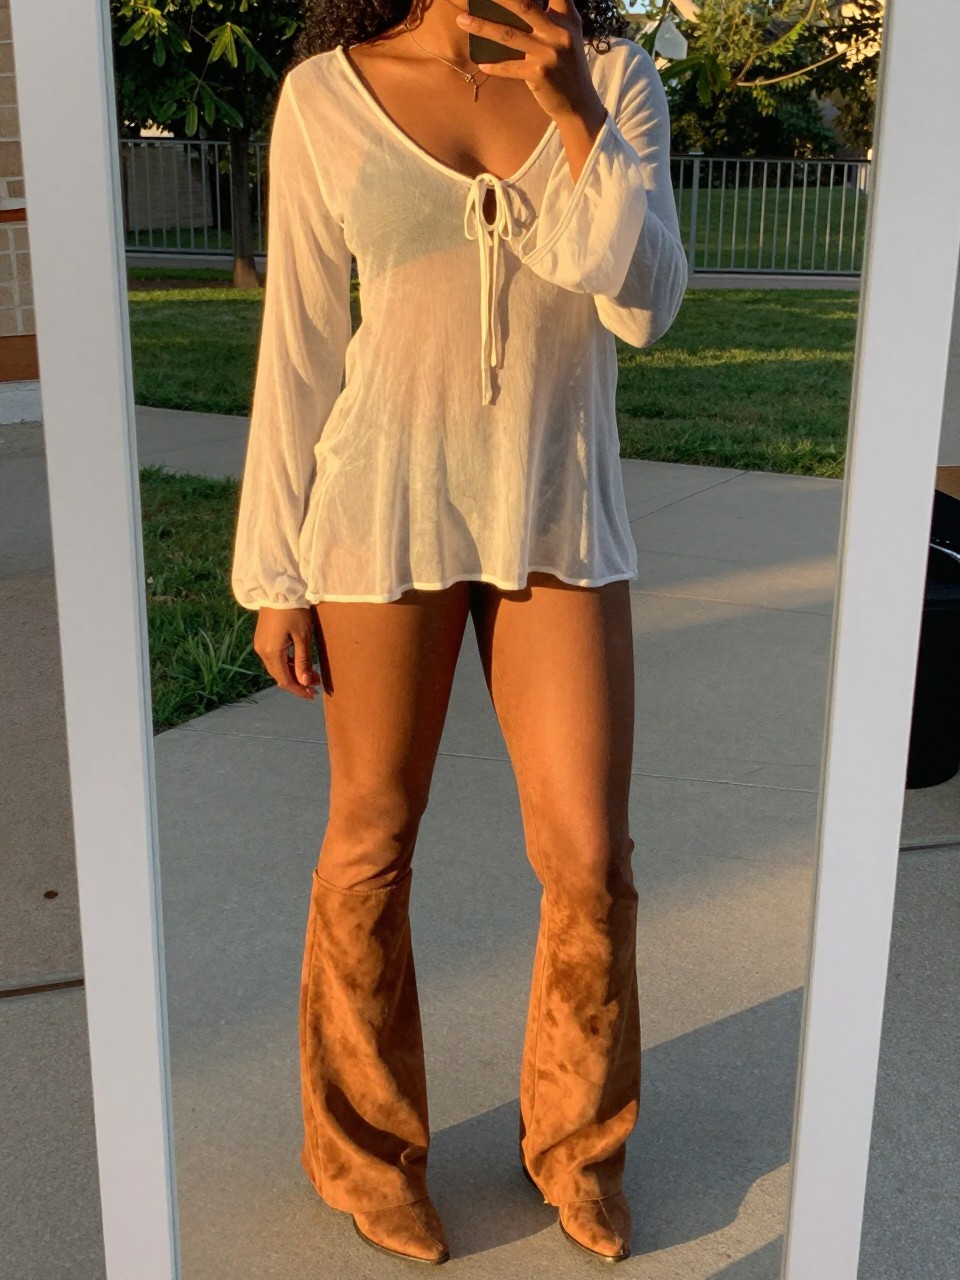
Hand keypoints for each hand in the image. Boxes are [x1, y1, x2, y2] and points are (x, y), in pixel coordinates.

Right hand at [253, 605, 322, 700]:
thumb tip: (304, 682)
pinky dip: (287, 663)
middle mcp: (261, 651)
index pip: (285, 680)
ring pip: (277, 667)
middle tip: (316, 685)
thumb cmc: (294, 611)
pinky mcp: (262, 638)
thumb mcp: (303, 637)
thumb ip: (303, 661)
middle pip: (279, 675)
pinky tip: (299, 663)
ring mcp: (260, 644)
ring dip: (293, 673)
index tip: (312, 695)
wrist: (278, 589)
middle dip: (298, 682)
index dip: (298, 690)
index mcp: (271, 653)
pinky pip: (274, 657)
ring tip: (312, 674)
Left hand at [456, 0, 604, 128]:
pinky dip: (494, 66)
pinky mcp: (539, 74)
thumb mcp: (566, 38)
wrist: (579, 105)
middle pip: (524, 5)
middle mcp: (559, 32)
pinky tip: (481, 64)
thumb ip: (550, 18)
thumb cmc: (567, 68)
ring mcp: (548, 53)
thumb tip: (518, 7)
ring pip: (509, 34)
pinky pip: (510, 67)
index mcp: (567, 20)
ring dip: (482, 27)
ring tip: (462, 20)